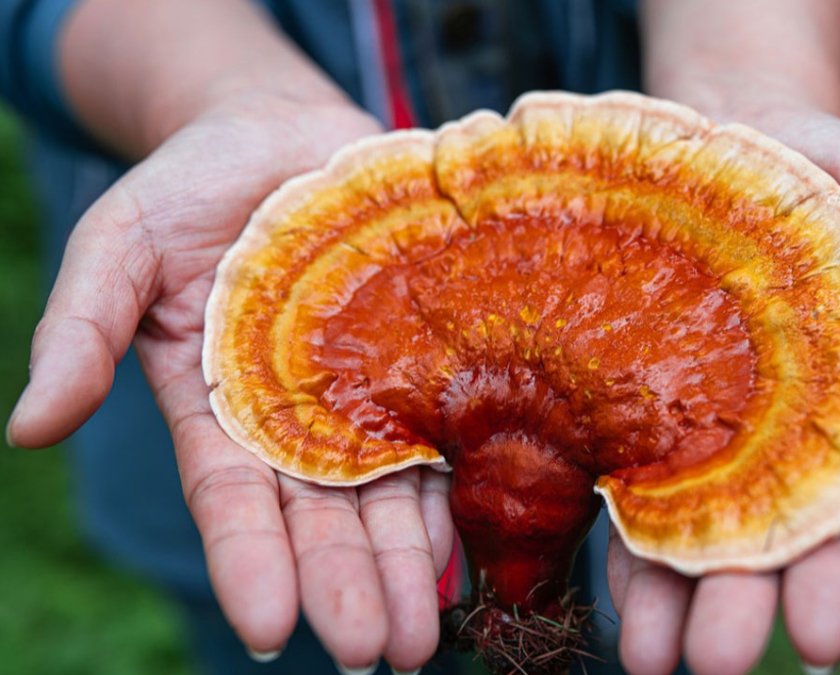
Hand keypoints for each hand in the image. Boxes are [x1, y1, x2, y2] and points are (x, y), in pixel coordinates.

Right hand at [5, 95, 451, 671]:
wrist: (288, 132)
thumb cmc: (194, 185)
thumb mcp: (121, 244)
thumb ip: (83, 331)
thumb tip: (26, 428)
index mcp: (219, 407)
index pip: (234, 500)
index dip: (251, 563)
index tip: (271, 629)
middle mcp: (296, 419)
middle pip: (323, 516)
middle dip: (346, 586)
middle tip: (372, 654)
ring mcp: (367, 396)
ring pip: (389, 496)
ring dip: (406, 569)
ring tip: (423, 637)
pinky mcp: (424, 364)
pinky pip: (445, 437)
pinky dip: (456, 497)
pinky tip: (472, 552)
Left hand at [606, 106, 839, 674]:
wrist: (727, 131)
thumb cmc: (829, 180)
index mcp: (836, 412)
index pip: (839, 511)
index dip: (833, 575)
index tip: (821, 638)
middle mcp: (757, 437)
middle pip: (748, 537)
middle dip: (733, 607)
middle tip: (711, 666)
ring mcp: (683, 422)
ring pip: (672, 525)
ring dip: (660, 597)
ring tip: (646, 659)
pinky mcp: (618, 393)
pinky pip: (606, 468)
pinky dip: (602, 530)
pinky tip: (596, 587)